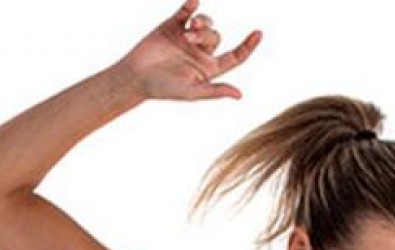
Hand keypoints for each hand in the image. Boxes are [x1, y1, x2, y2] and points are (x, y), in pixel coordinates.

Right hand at [117, 0, 262, 102]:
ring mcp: (187, 37)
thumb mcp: (191, 92)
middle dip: (206, 35)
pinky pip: (187, 10)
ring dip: (201, 23)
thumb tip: (240, 94)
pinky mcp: (173, 25)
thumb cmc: (163, 89)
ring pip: (205, 23)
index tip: (259, 33)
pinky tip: (193, 2)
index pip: (235, 57)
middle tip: (190, 39)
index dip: (247, 46)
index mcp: (209, 69)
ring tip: (189, 28)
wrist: (136, 76)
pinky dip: (191, 5)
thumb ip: (215, 91)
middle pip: (216, 37)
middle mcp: (200, 53)